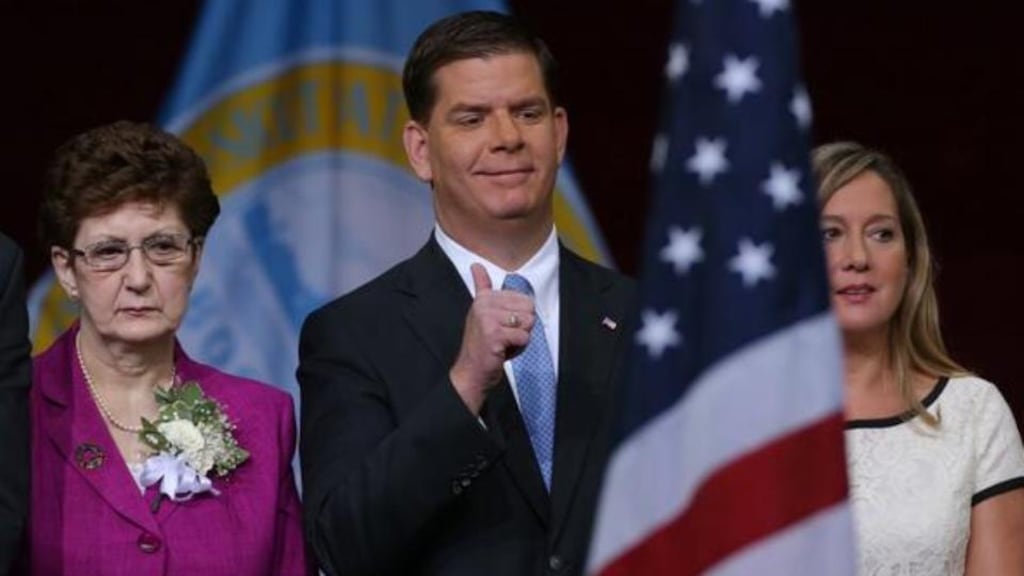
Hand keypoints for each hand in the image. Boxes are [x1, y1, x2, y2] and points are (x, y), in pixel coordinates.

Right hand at [450, 264, 534, 413]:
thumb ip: (482, 287)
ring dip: (520, 339)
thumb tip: (476, 265)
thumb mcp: (482, 311)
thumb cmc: (482, 344)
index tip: (501, 326)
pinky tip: (502, 351)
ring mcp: (488, 319)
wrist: (471, 372)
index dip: (519, 318)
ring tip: (503, 344)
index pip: (525, 300)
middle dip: (522, 328)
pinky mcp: (494, 334)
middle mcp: (484, 304)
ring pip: (528, 324)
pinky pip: (524, 338)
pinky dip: (518, 349)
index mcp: (484, 297)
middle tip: (503, 337)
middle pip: (529, 310)